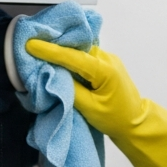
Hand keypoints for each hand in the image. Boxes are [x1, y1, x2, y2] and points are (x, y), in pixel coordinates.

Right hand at [24, 42, 142, 138]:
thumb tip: (52, 75)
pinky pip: (84, 55)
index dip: (50, 51)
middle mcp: (107, 59)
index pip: (73, 57)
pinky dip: (70, 57)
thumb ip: (70, 90)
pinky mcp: (105, 64)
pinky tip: (57, 59)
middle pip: (76, 48)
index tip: (31, 44)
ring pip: (79, 50)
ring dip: (61, 51)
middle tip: (31, 43)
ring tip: (40, 51)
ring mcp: (108, 59)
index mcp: (105, 71)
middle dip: (54, 45)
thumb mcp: (90, 108)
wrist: (136, 123)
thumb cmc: (115, 119)